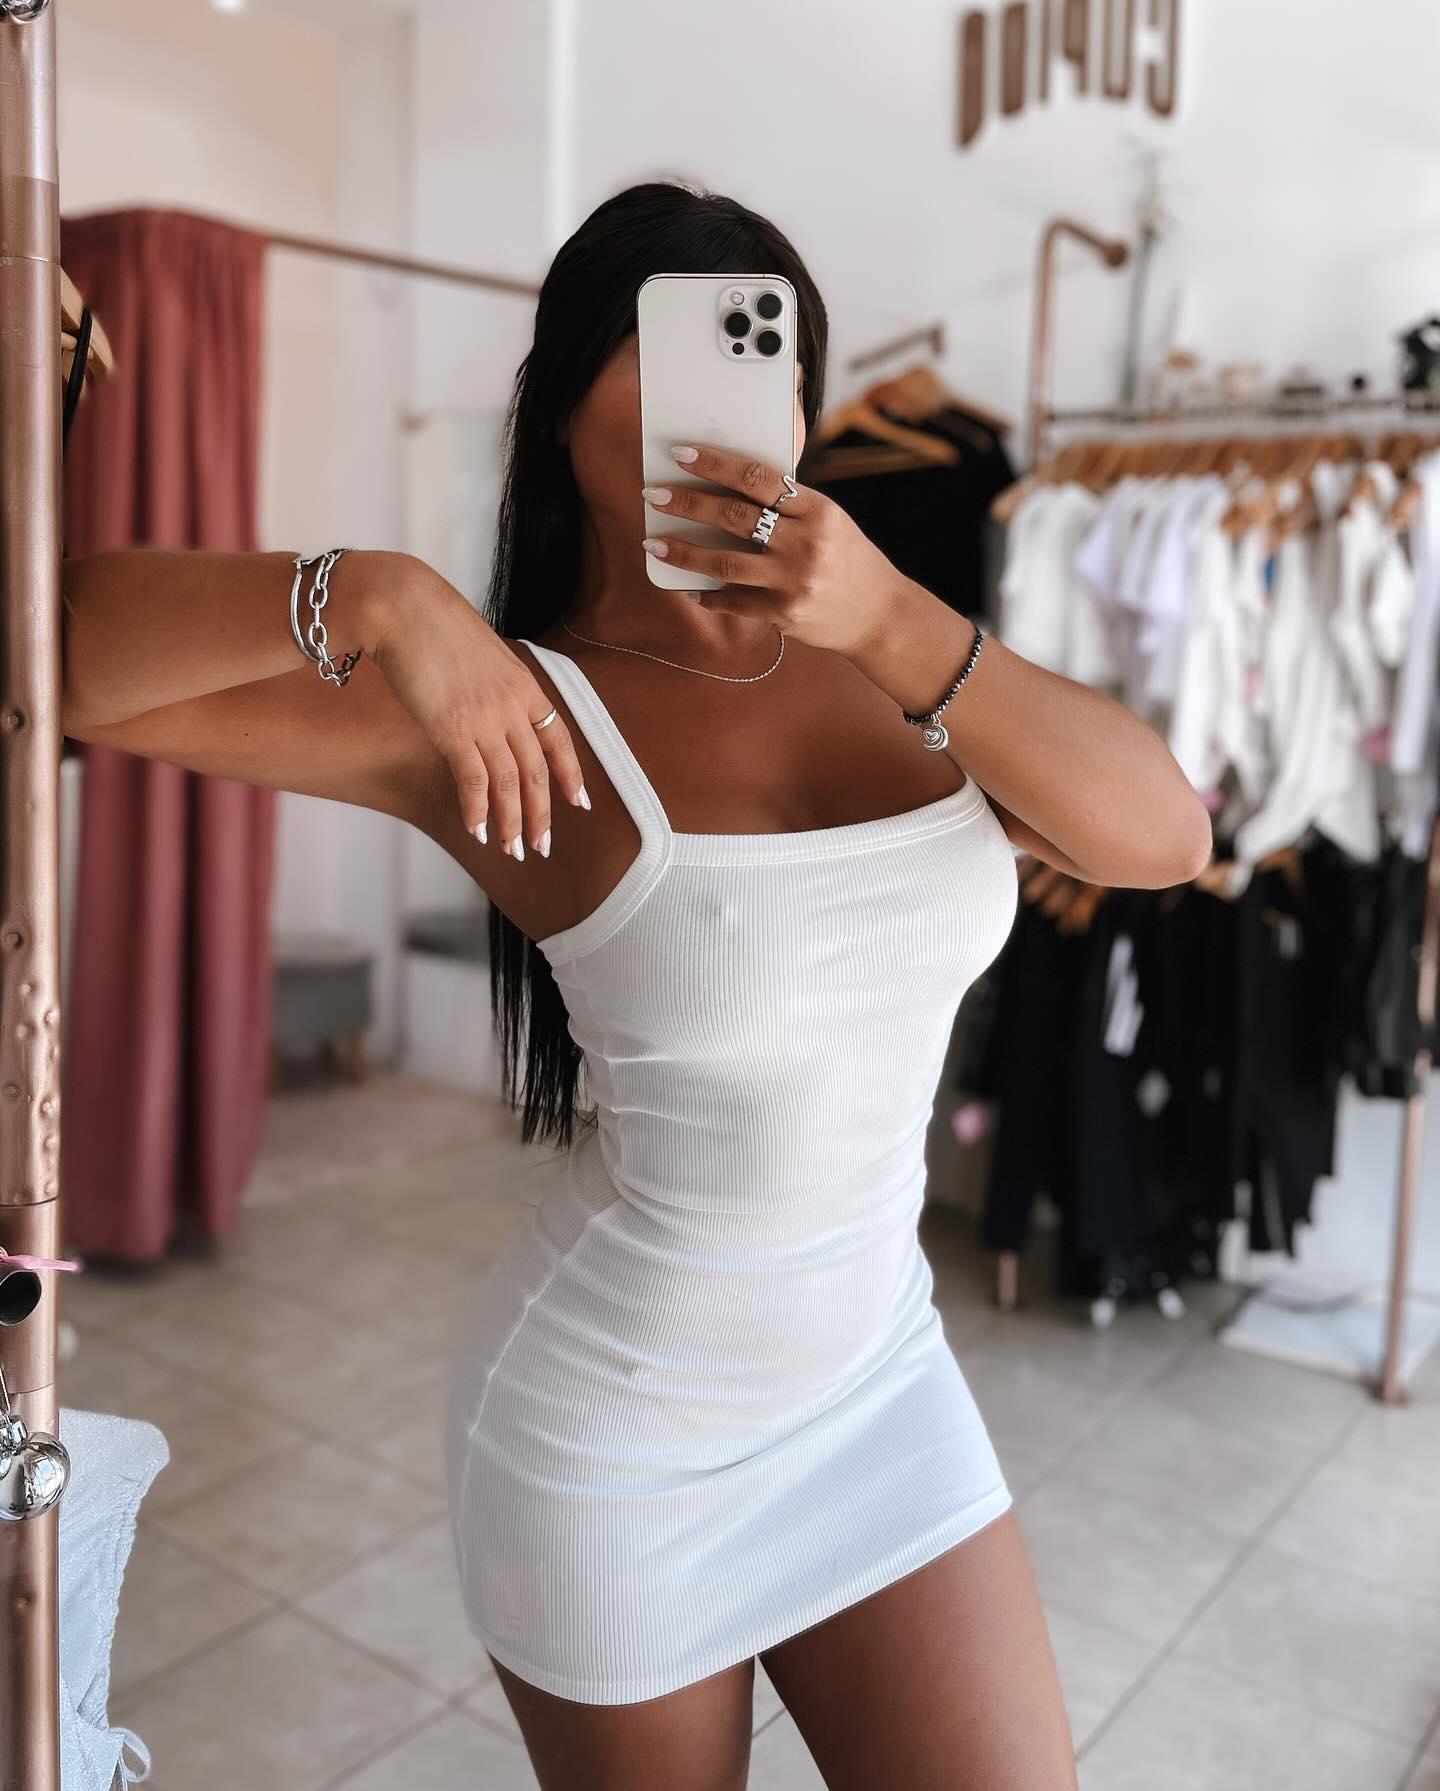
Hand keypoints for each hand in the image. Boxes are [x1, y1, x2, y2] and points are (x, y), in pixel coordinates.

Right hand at [367, 561, 588, 858]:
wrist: (403, 607)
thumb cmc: (432, 625)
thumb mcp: (479, 655)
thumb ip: (490, 689)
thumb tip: (483, 715)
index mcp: (524, 685)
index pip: (559, 738)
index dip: (571, 774)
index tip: (580, 802)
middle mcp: (513, 706)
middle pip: (537, 770)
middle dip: (541, 813)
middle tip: (542, 845)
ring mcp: (487, 719)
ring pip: (510, 783)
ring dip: (511, 822)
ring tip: (512, 850)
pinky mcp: (454, 730)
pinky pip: (474, 781)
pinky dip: (478, 810)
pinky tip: (477, 830)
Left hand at [640, 443, 905, 657]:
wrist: (879, 612)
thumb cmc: (847, 557)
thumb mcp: (828, 520)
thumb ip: (788, 505)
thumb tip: (729, 485)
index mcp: (817, 510)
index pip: (758, 479)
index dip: (716, 464)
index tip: (682, 454)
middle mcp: (806, 544)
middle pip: (734, 517)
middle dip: (688, 503)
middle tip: (653, 495)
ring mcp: (794, 581)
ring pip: (726, 563)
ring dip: (683, 553)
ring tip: (653, 544)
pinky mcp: (785, 614)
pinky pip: (736, 602)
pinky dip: (709, 595)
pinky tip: (689, 588)